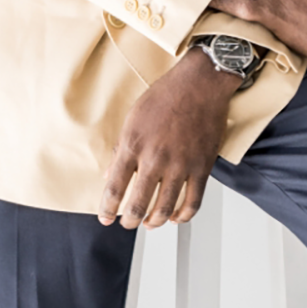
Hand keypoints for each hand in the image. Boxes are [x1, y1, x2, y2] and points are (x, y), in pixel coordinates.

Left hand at [99, 50, 240, 229]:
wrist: (200, 84)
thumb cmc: (167, 95)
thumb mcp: (134, 116)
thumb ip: (121, 147)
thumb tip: (110, 172)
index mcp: (134, 144)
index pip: (115, 186)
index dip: (107, 208)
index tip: (105, 218)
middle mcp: (155, 158)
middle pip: (138, 204)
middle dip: (129, 220)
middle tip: (127, 223)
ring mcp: (180, 165)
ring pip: (164, 209)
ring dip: (154, 221)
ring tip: (149, 223)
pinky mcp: (201, 168)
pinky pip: (193, 202)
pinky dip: (183, 215)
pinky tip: (176, 217)